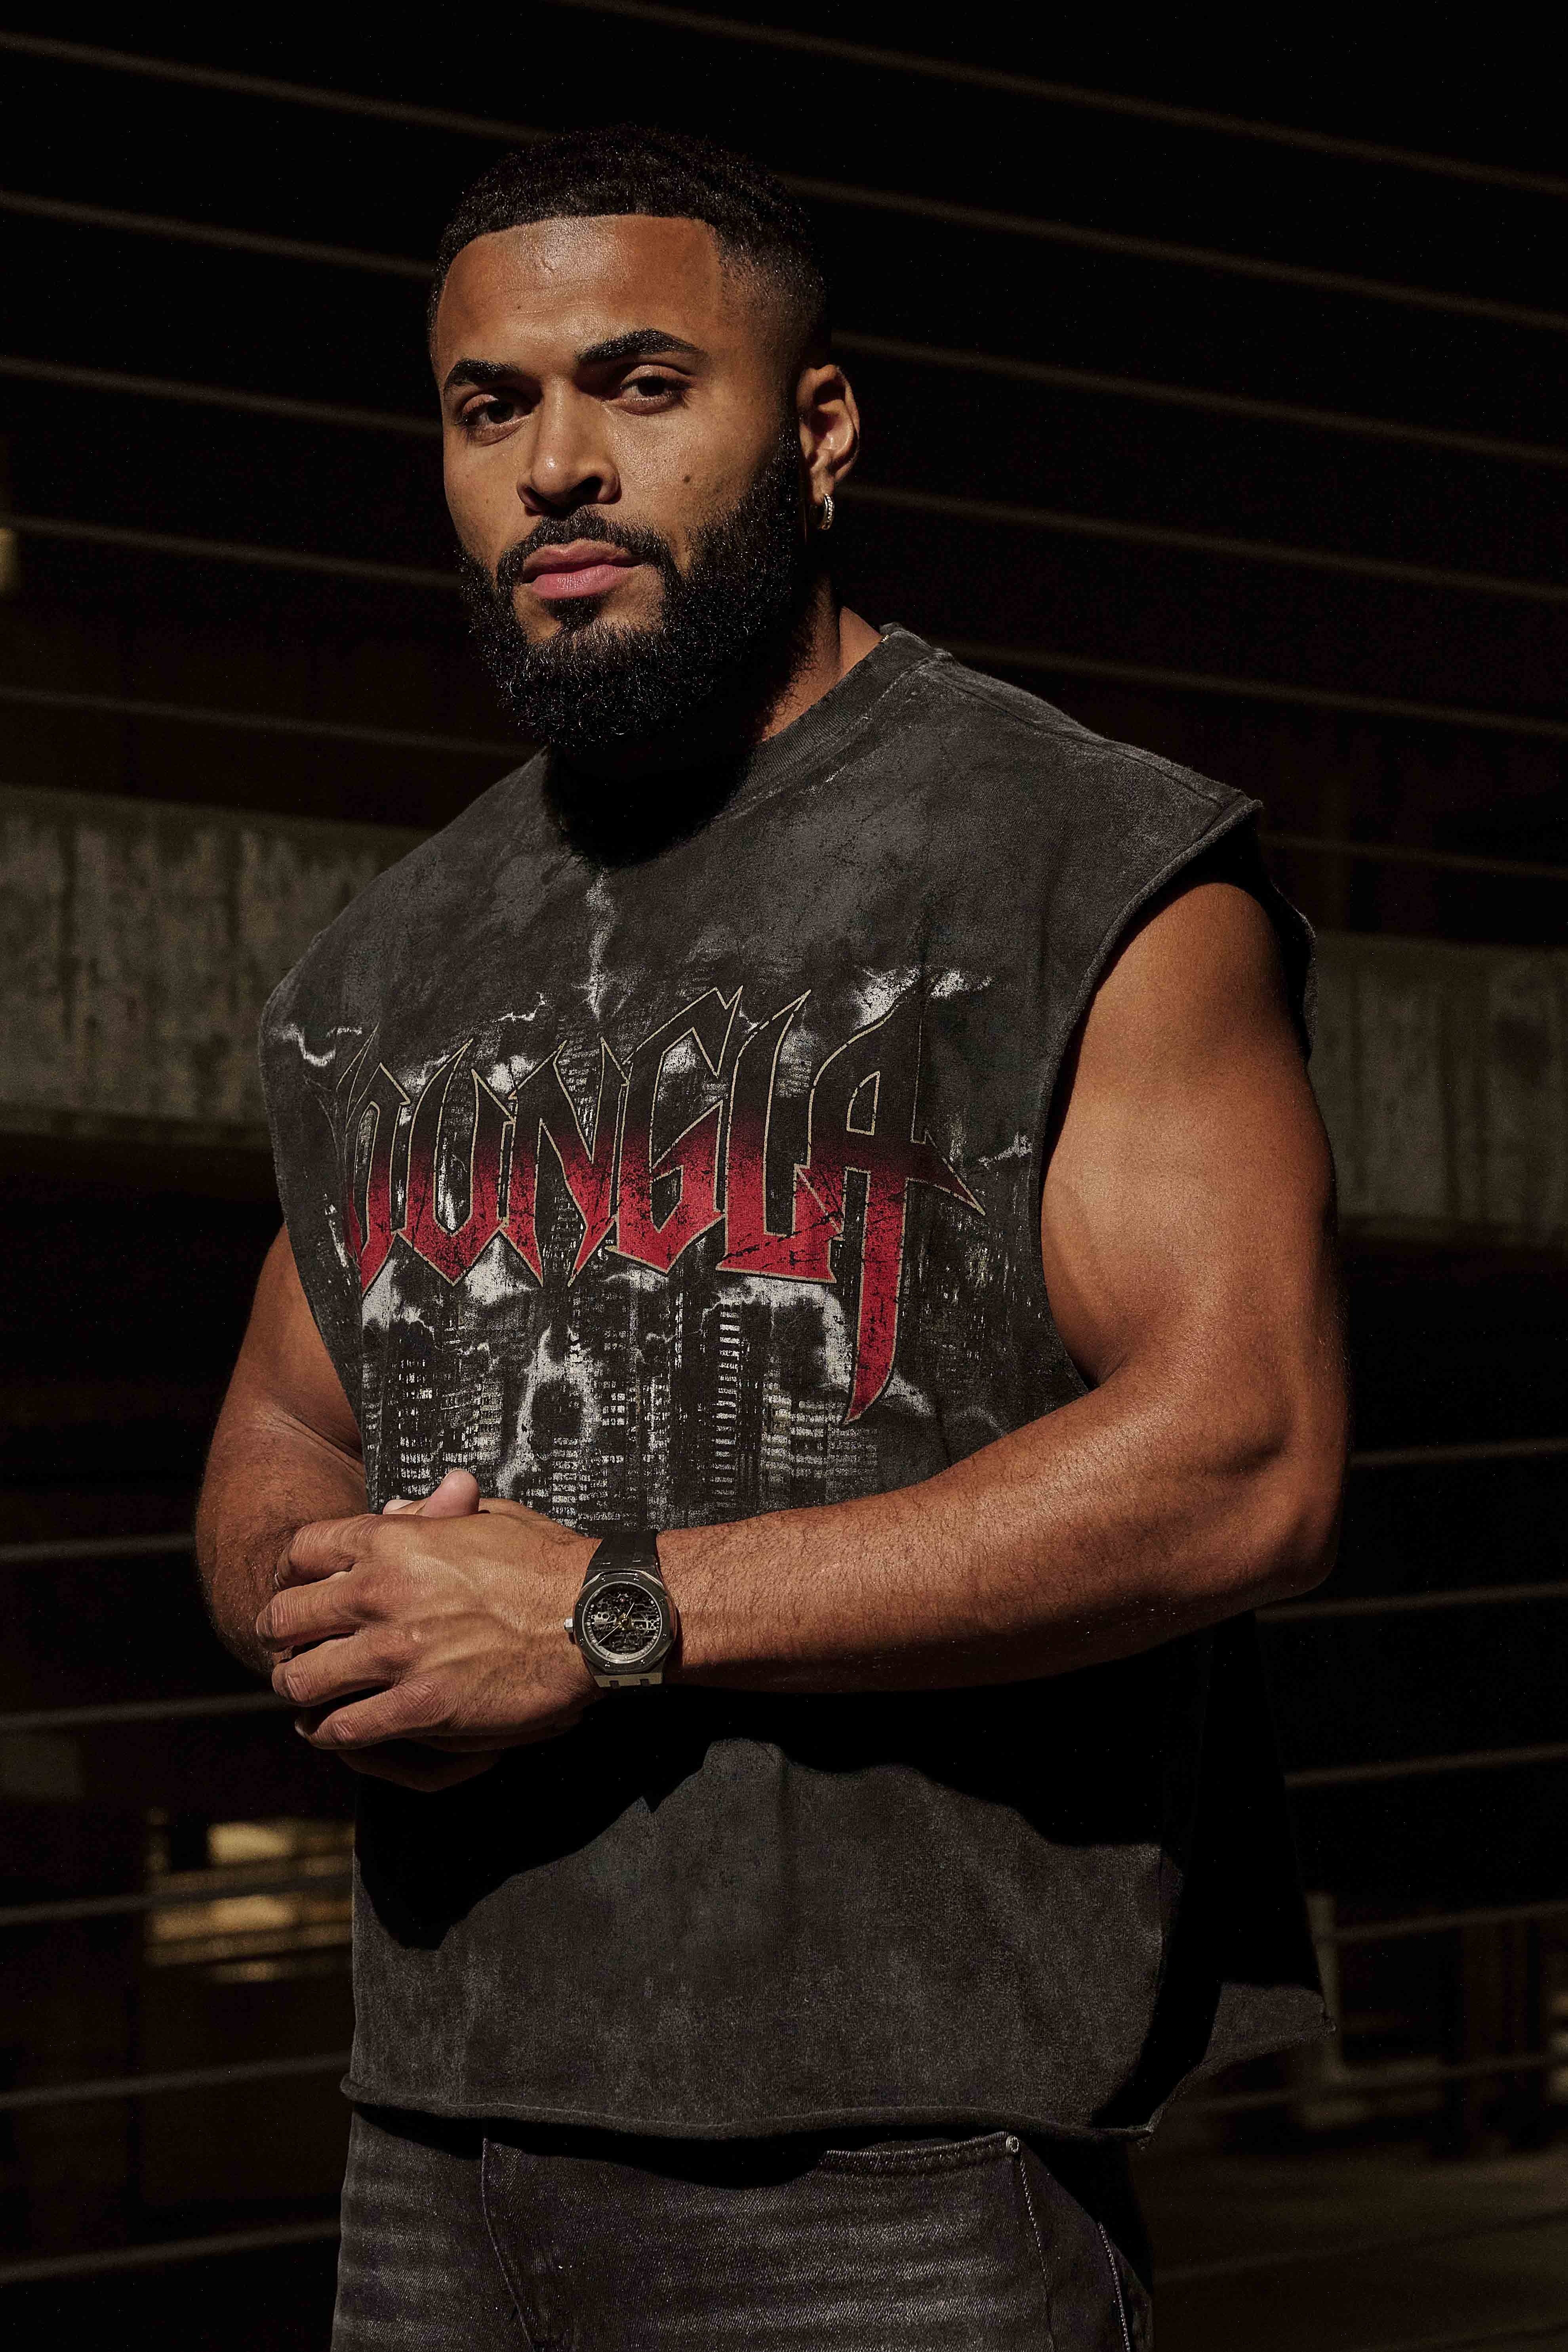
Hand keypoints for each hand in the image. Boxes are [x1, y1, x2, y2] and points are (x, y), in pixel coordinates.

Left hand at [256, 1472, 597, 1791]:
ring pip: (303, 1680)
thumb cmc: (549, 1563)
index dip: (291, 1573)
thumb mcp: (489, 1518)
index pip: (302, 1550)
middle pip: (285, 1618)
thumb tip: (395, 1509)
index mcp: (396, 1540)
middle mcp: (382, 1593)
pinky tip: (338, 1730)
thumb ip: (432, 1515)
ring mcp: (397, 1653)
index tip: (298, 1590)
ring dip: (302, 1689)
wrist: (594, 1615)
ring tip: (308, 1695)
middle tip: (292, 1648)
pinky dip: (334, 1732)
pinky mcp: (421, 1705)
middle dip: (283, 1635)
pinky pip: (347, 1728)